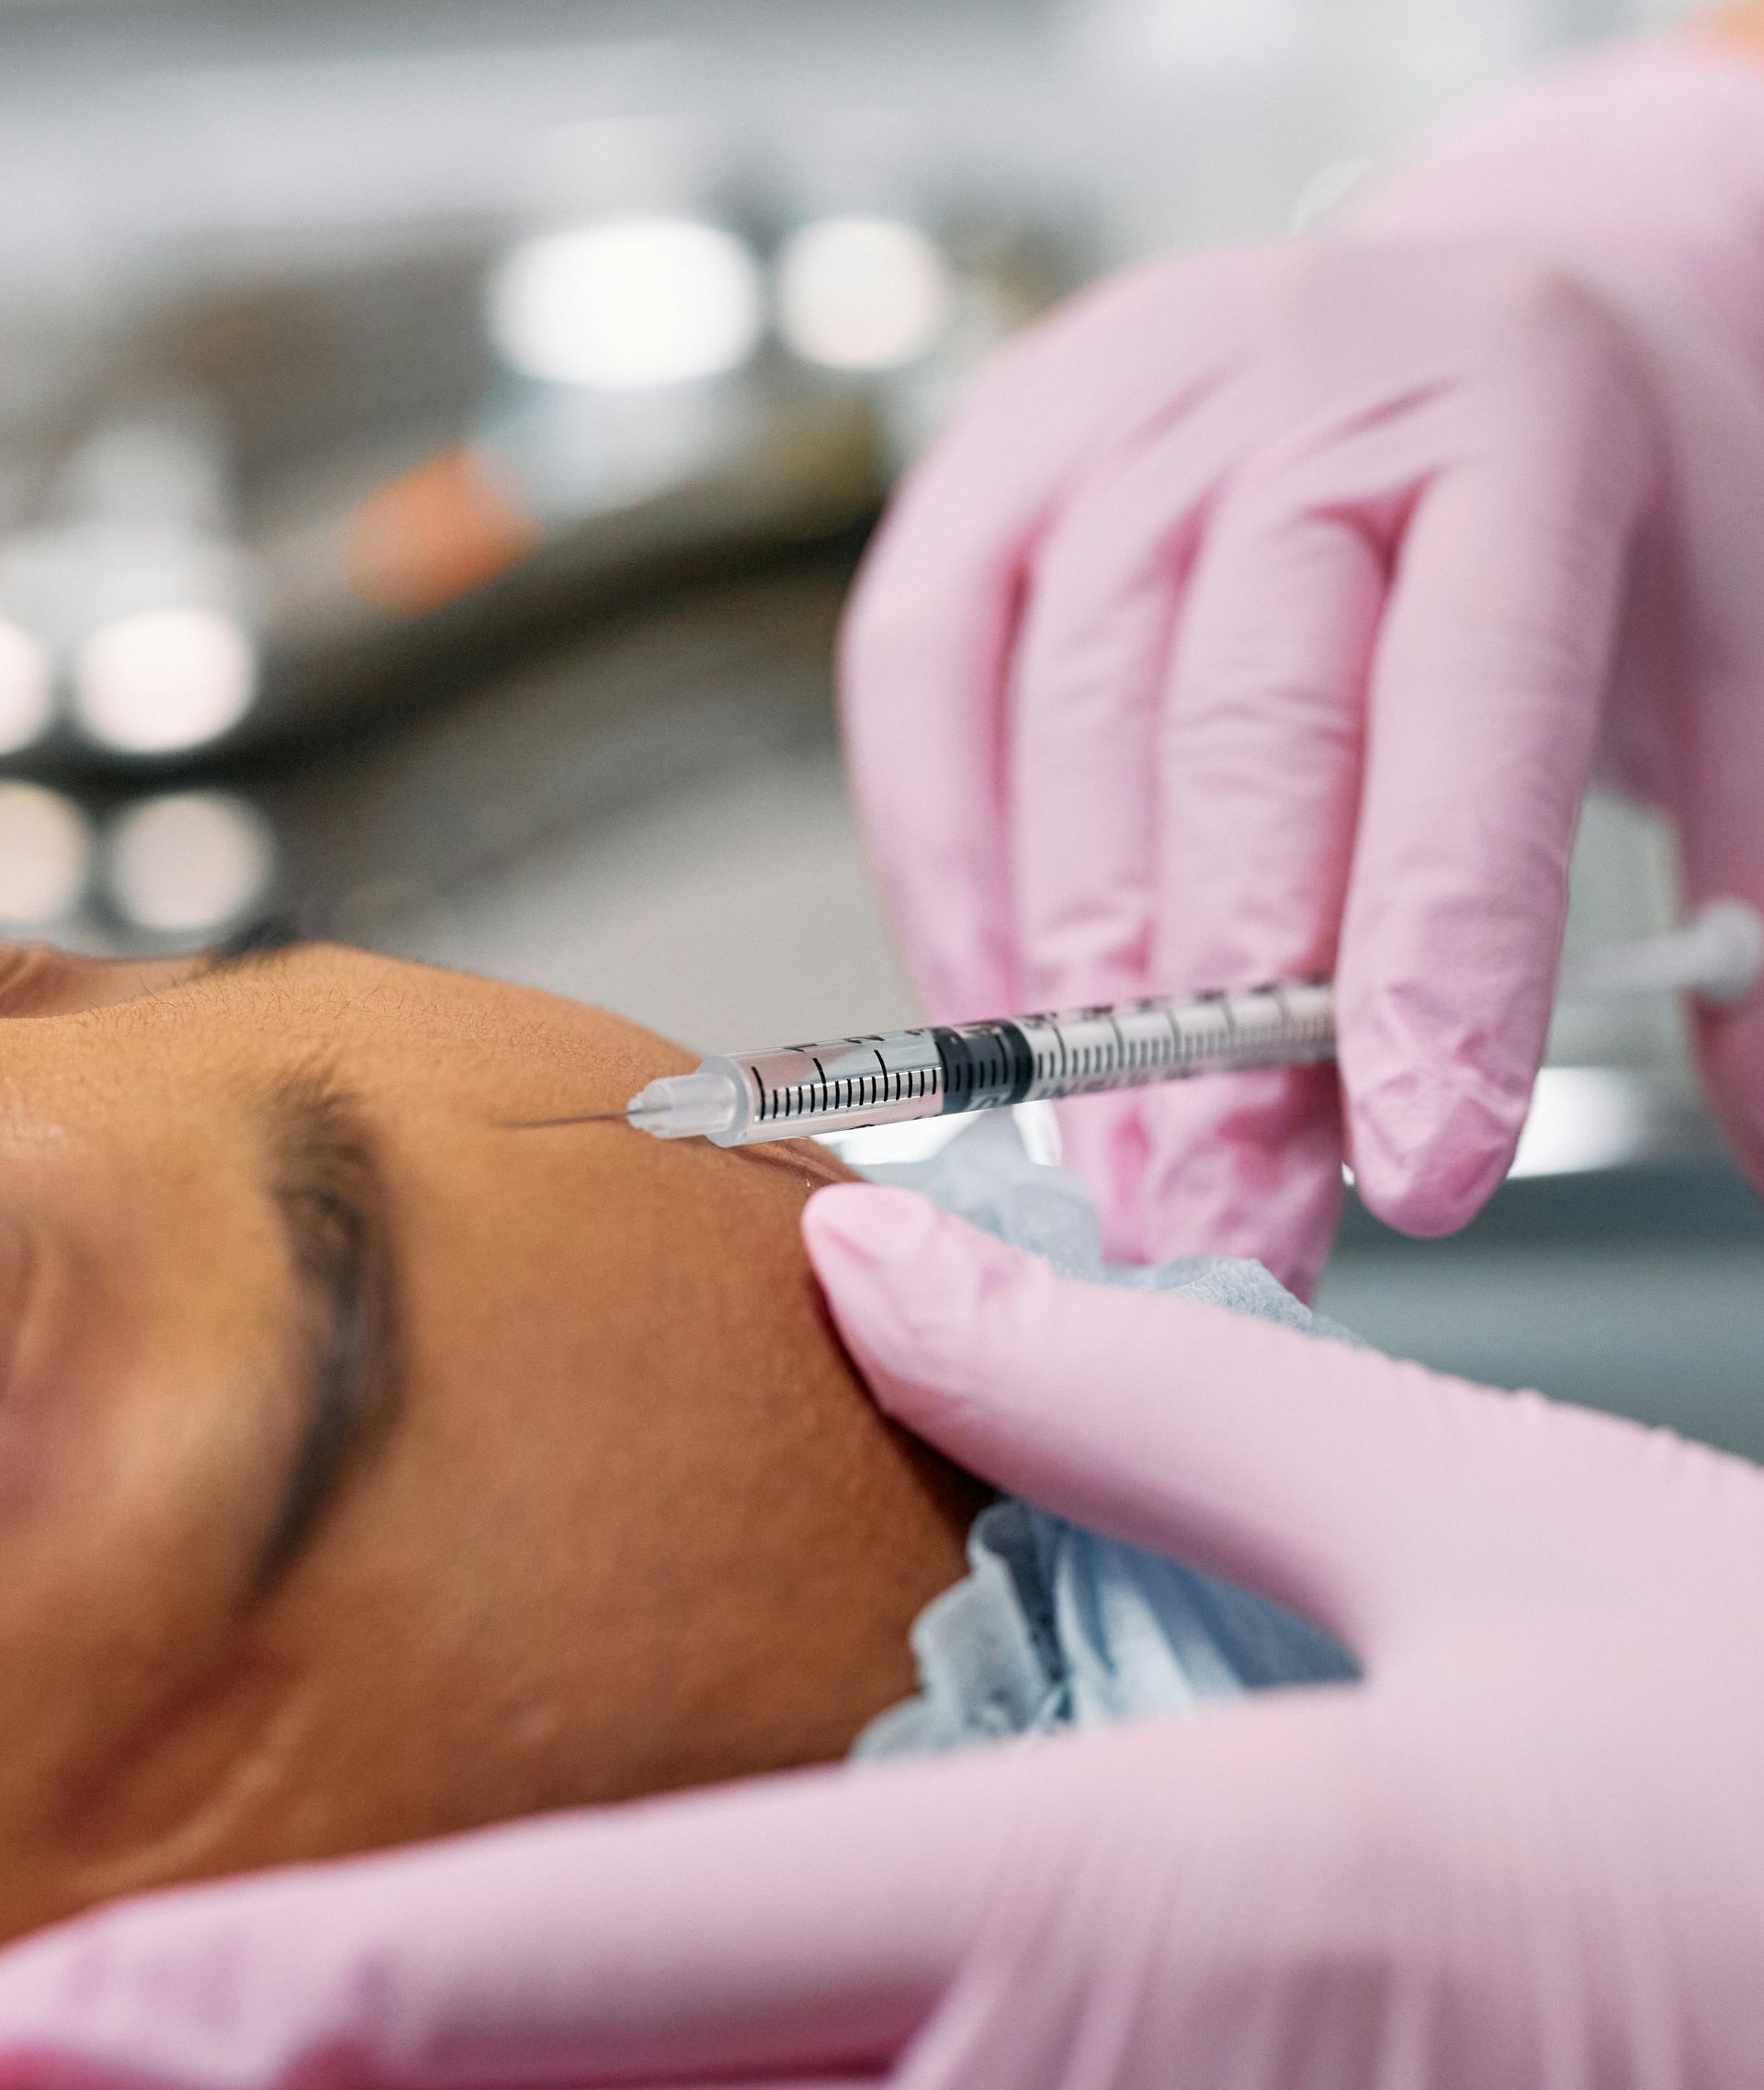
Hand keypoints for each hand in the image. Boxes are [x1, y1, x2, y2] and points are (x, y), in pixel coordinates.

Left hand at [4, 1183, 1760, 2087]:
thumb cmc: (1753, 1791)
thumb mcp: (1459, 1529)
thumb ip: (1136, 1397)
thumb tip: (880, 1272)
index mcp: (1111, 1911)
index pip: (595, 1953)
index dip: (277, 1999)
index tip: (59, 2001)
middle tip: (89, 2051)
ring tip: (296, 2066)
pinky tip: (647, 2076)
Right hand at [840, 36, 1763, 1289]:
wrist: (1484, 310)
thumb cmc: (1612, 500)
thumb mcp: (1742, 656)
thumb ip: (1760, 903)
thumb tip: (1762, 1142)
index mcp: (1528, 412)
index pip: (1472, 706)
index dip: (1435, 948)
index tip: (1425, 1163)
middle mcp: (1311, 384)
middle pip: (1244, 727)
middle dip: (1224, 1016)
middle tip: (1224, 1224)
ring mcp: (1125, 404)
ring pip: (1069, 719)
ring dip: (1079, 982)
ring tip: (1122, 1177)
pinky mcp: (992, 449)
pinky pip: (916, 674)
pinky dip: (940, 863)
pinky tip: (994, 1011)